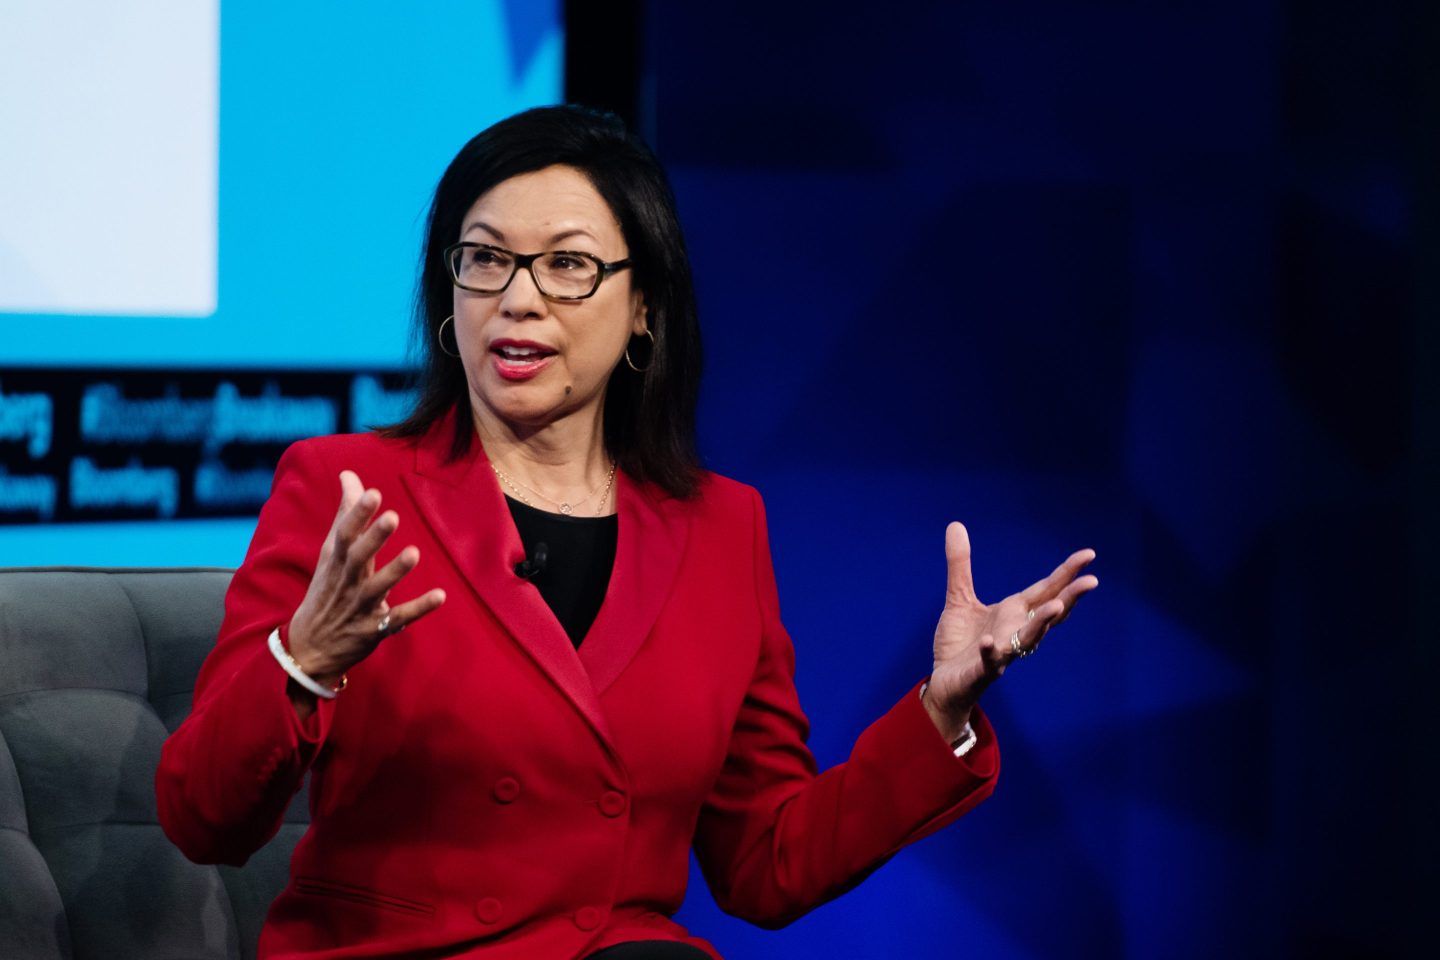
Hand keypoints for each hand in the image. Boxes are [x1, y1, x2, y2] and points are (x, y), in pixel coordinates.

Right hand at [285, 470, 445, 693]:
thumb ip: (345, 513)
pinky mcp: (374, 629)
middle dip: (374, 538)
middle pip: (358, 557)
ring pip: (377, 588)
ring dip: (395, 571)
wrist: (309, 647)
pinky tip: (441, 595)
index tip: (373, 493)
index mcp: (336, 560)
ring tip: (415, 553)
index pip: (344, 534)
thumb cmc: (327, 589)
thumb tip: (349, 475)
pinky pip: (398, 619)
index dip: (357, 514)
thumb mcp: (331, 553)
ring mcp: (360, 606)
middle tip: (393, 516)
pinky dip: (418, 608)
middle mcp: (347, 581)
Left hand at [922, 522, 1097, 740]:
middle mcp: (1014, 631)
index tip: (1089, 555)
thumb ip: (960, 565)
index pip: (1045, 589)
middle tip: (1092, 581)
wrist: (945, 682)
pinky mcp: (981, 670)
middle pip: (1048, 612)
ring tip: (1056, 606)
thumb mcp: (959, 598)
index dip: (1067, 573)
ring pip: (1028, 638)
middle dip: (1070, 596)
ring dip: (1041, 623)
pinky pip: (989, 661)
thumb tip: (955, 525)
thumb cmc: (959, 643)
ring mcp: (1002, 652)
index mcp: (1013, 612)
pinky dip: (990, 652)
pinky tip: (988, 642)